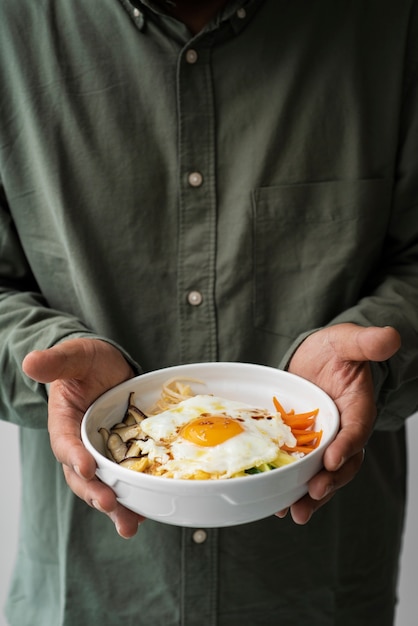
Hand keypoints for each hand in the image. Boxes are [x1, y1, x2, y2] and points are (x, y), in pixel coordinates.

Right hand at [22, 338, 143, 537]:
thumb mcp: (74, 355)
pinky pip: (127, 478)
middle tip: (109, 505)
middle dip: (95, 492)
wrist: (107, 367)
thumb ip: (56, 361)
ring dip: (116, 506)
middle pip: (83, 476)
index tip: (86, 467)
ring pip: (105, 484)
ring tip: (129, 525)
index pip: (65, 443)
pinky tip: (149, 512)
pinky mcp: (124, 455)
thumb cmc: (87, 361)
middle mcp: (81, 444)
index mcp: (64, 422)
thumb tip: (31, 362)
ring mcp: (103, 452)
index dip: (74, 456)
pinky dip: (135, 496)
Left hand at [277, 323, 400, 523]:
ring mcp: (322, 442)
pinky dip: (291, 487)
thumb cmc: (334, 350)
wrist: (316, 360)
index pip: (356, 430)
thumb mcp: (348, 340)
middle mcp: (342, 432)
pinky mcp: (302, 446)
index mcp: (357, 409)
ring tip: (294, 512)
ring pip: (321, 474)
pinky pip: (301, 470)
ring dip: (311, 495)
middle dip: (329, 482)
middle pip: (342, 463)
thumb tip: (389, 337)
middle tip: (313, 494)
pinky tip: (275, 503)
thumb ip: (367, 342)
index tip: (331, 459)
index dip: (347, 446)